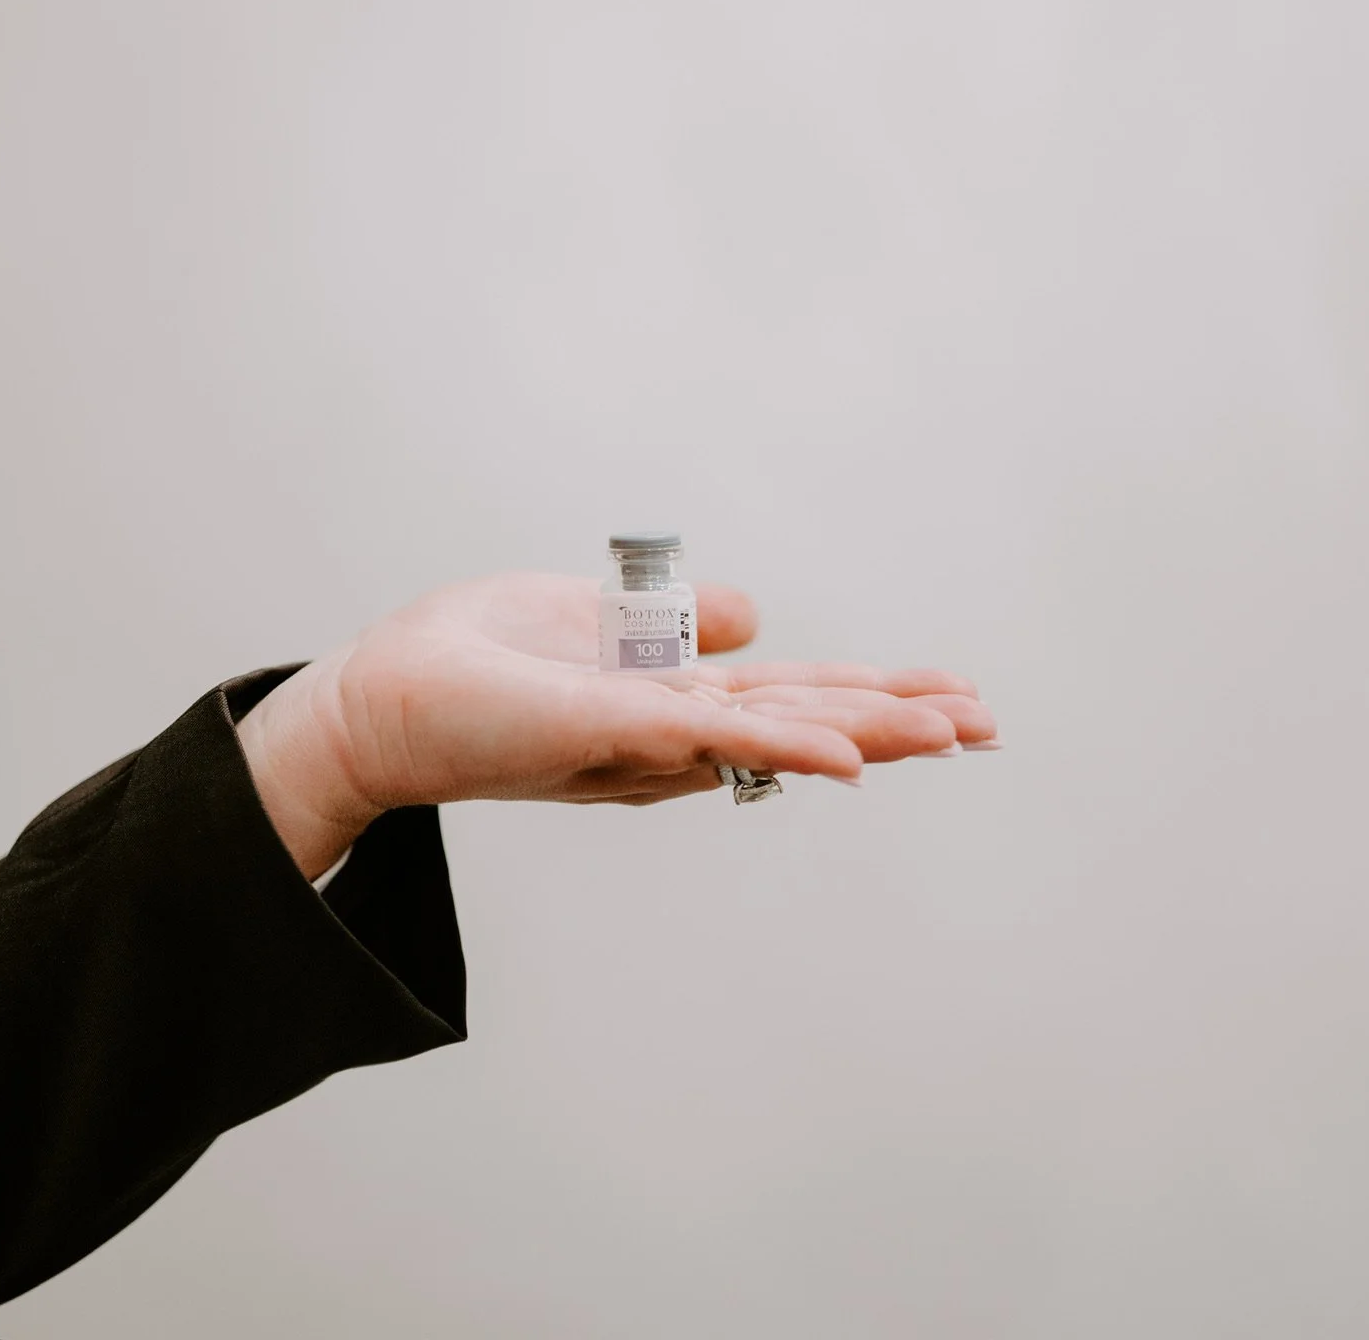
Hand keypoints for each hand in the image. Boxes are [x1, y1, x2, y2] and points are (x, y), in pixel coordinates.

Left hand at [237, 572, 996, 879]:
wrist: (378, 701)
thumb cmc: (472, 663)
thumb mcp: (592, 617)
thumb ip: (676, 624)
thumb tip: (751, 614)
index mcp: (676, 701)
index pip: (795, 695)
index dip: (874, 692)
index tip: (956, 694)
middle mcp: (674, 731)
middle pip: (808, 721)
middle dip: (900, 721)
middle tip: (990, 726)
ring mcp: (647, 738)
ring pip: (781, 735)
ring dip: (872, 732)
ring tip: (954, 733)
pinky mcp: (608, 731)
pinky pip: (710, 740)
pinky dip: (788, 747)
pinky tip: (852, 755)